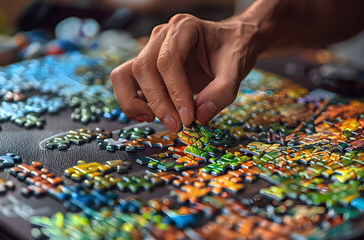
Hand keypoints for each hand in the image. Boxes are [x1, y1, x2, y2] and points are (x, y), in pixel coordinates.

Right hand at [111, 13, 260, 131]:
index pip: (168, 60)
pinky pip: (127, 82)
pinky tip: (149, 115)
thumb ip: (222, 91)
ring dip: (136, 102)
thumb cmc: (234, 50)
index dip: (175, 92)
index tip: (189, 117)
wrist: (234, 43)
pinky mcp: (148, 67)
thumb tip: (200, 116)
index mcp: (184, 27)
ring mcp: (152, 50)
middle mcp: (162, 36)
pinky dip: (132, 101)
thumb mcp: (237, 68)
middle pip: (144, 68)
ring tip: (155, 120)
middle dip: (159, 102)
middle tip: (178, 125)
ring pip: (126, 74)